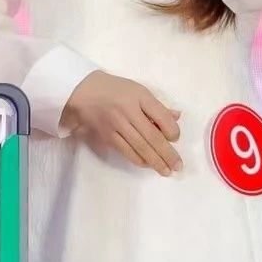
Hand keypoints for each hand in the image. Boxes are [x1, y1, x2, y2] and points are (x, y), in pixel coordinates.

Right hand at [60, 71, 183, 175]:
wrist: (83, 92)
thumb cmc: (115, 89)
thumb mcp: (138, 90)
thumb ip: (157, 106)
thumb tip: (177, 117)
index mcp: (140, 96)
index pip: (161, 117)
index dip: (172, 131)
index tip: (176, 139)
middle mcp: (128, 111)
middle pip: (152, 136)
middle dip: (167, 154)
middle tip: (178, 166)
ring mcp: (117, 125)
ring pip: (140, 147)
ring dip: (155, 161)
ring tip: (166, 171)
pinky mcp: (107, 136)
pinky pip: (126, 151)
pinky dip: (139, 160)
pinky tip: (148, 165)